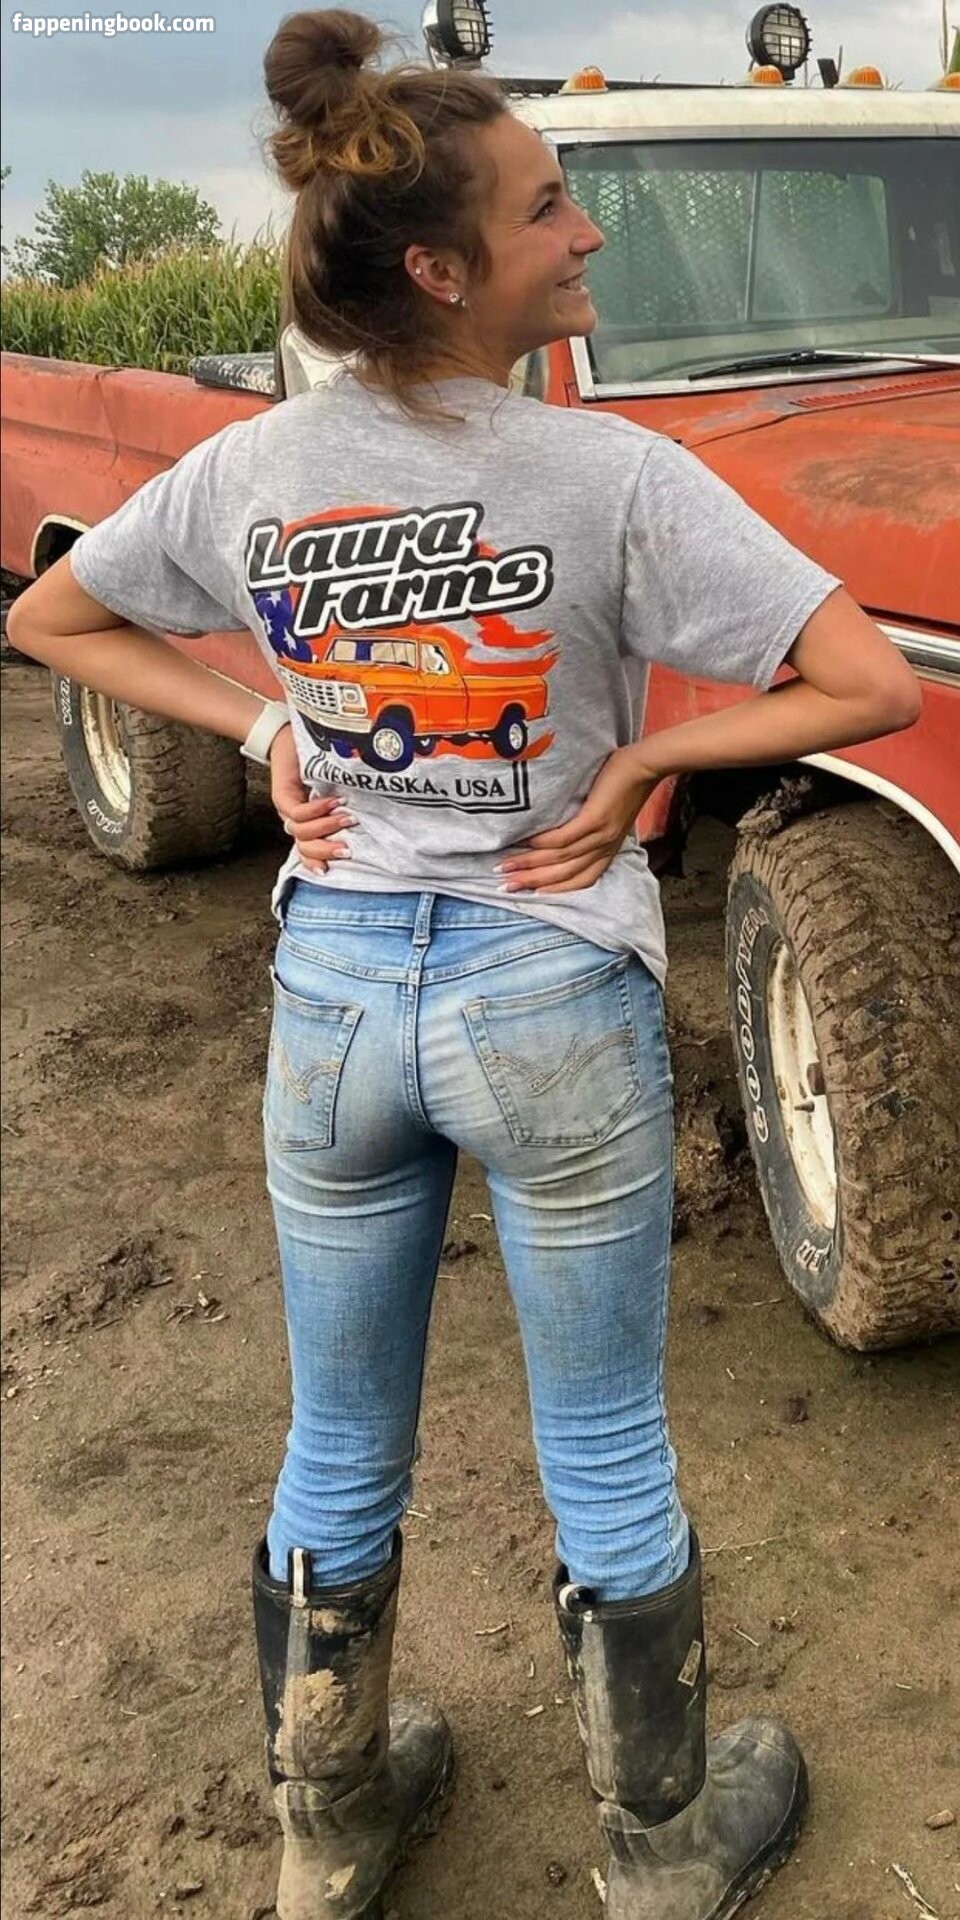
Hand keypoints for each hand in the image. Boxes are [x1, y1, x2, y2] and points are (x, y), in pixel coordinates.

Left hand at [268, 723, 355, 872]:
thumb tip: (370, 815)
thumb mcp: (333, 785)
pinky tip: (333, 802)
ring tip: (347, 818)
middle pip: (304, 846)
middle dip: (326, 851)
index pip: (307, 849)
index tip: (332, 869)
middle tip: (348, 850)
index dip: (317, 861)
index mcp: (306, 820)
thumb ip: (343, 803)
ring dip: (325, 828)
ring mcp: (287, 807)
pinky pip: (298, 812)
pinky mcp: (281, 795)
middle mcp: (294, 817)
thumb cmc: (313, 758)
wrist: (286, 735)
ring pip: (301, 832)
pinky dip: (317, 810)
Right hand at [497, 747, 659, 893]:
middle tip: (504, 886)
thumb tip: (562, 828)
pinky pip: (565, 837)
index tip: (527, 893)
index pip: (579, 880)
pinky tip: (526, 842)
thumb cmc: (626, 784)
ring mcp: (600, 835)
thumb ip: (591, 827)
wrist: (646, 765)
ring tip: (505, 865)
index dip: (552, 889)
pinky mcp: (595, 819)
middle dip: (531, 882)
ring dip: (530, 864)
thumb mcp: (611, 815)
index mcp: (607, 850)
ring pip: (560, 859)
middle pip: (564, 875)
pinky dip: (543, 842)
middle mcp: (603, 848)